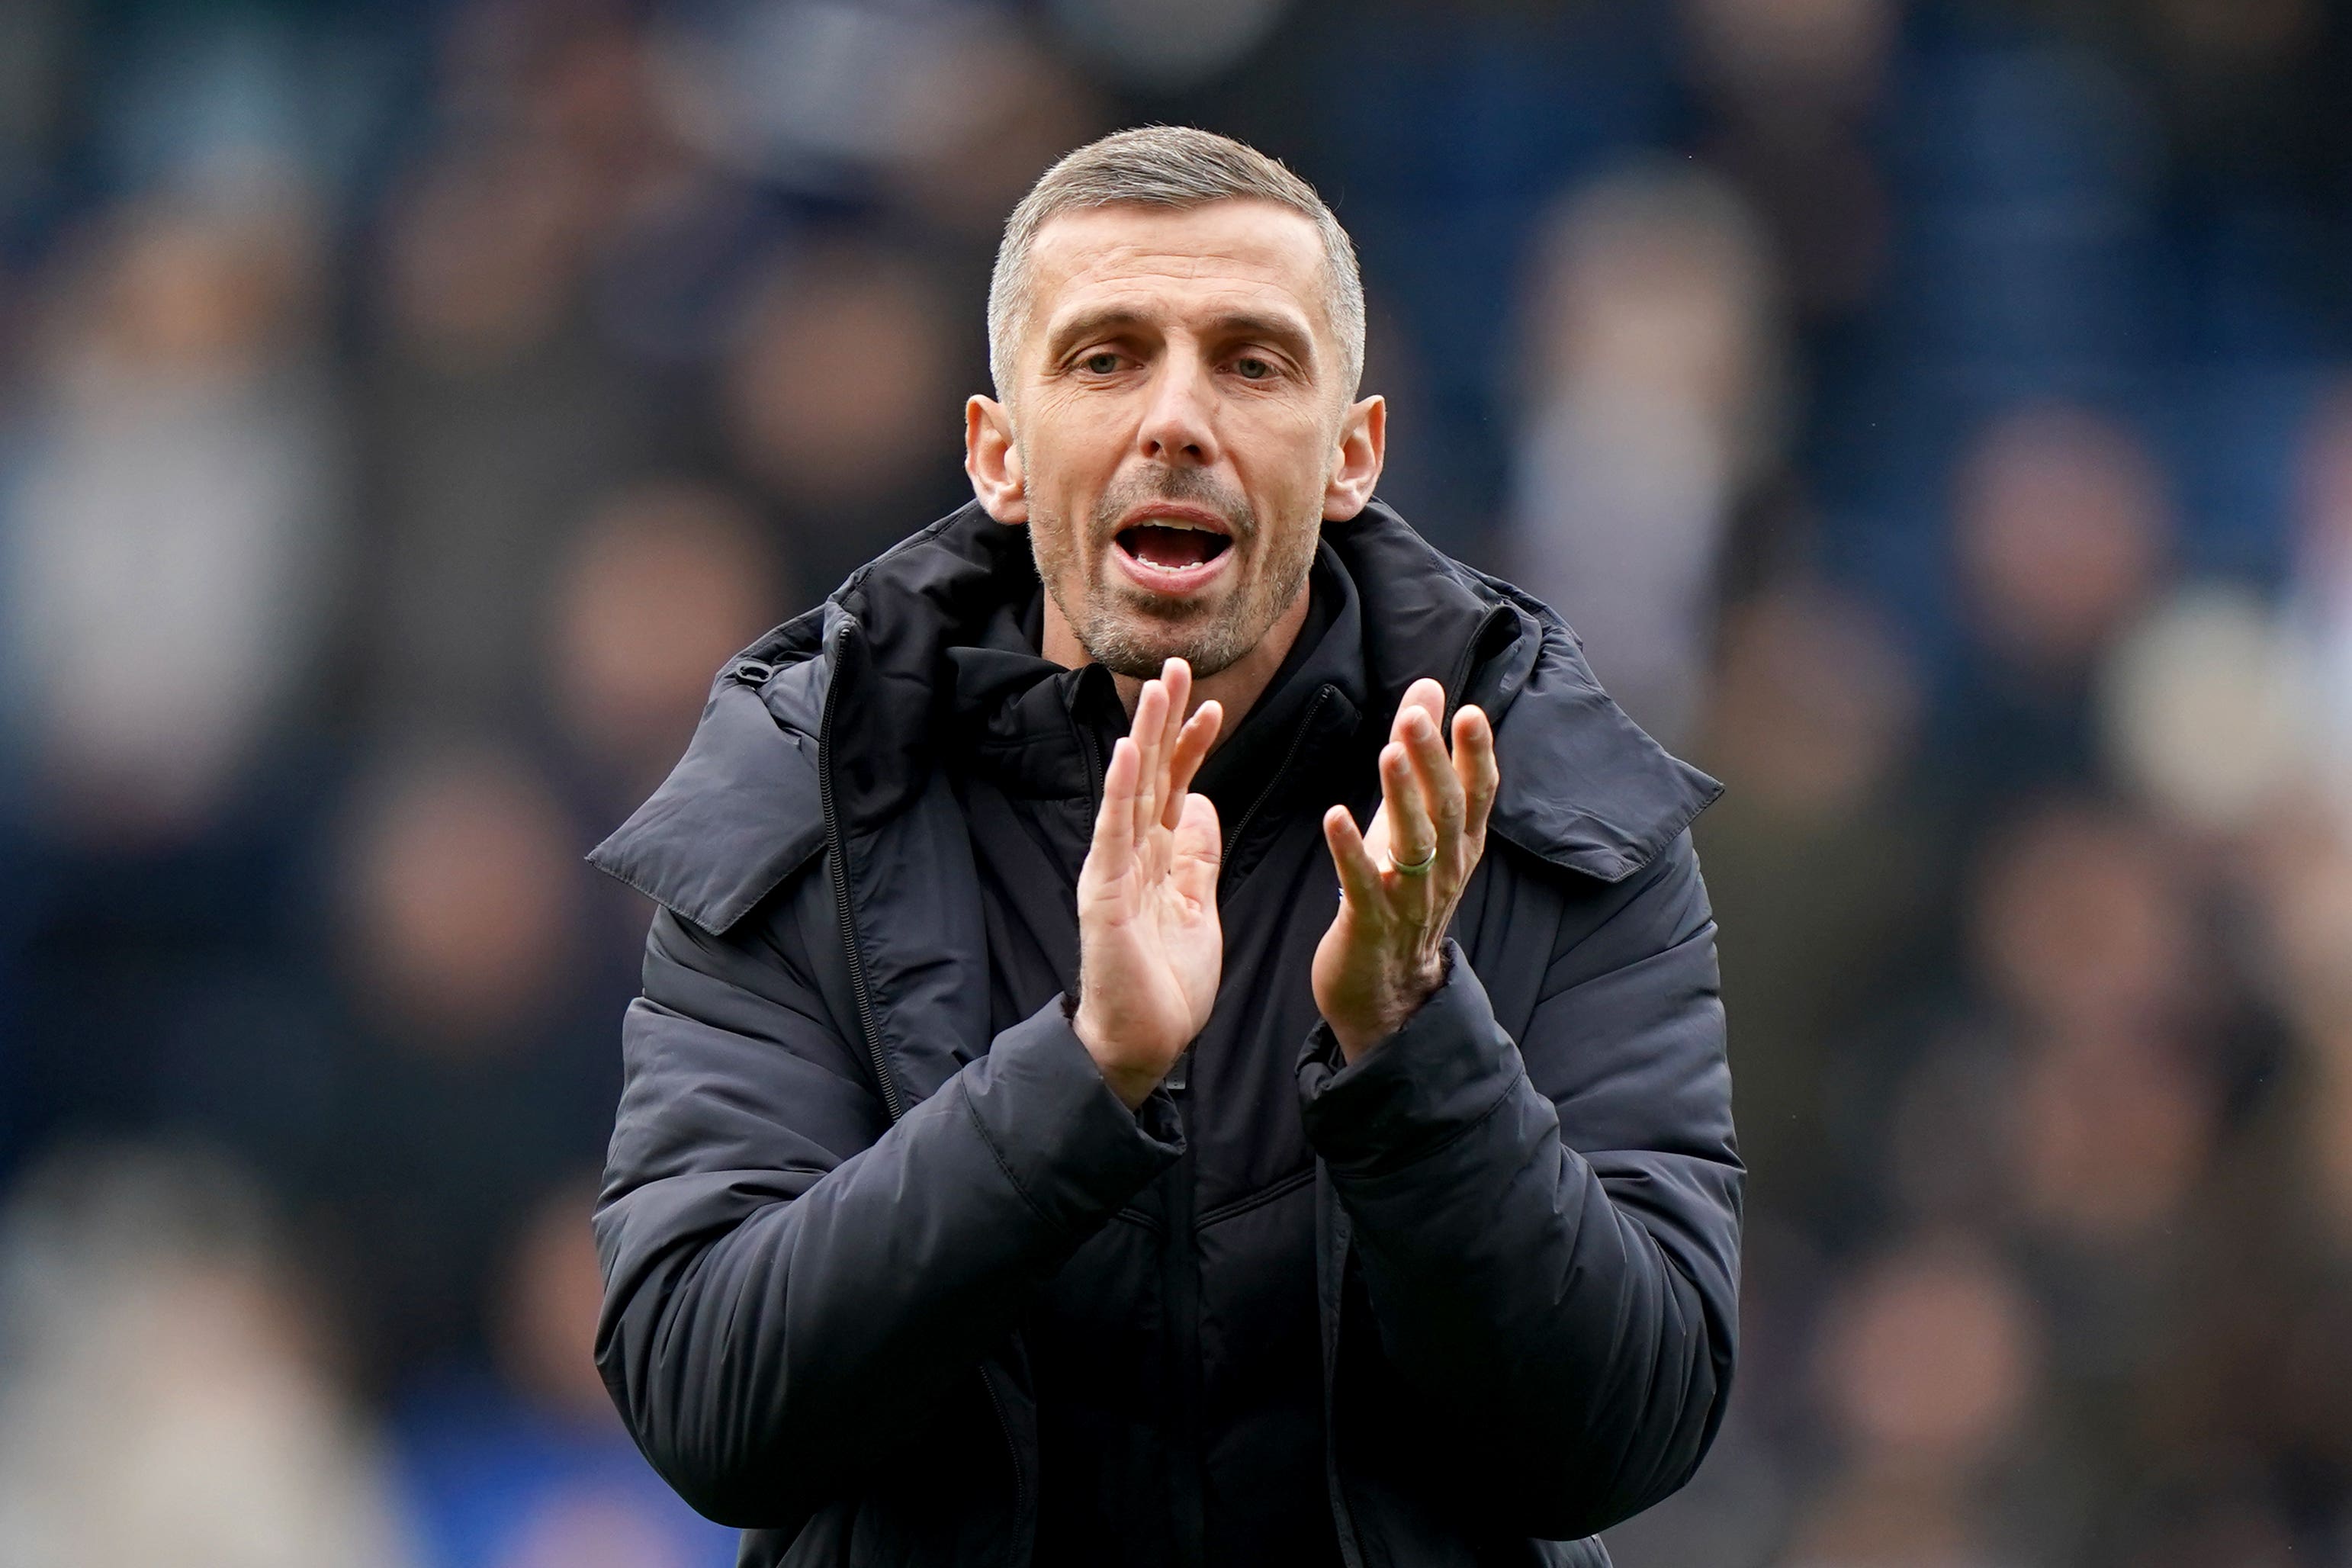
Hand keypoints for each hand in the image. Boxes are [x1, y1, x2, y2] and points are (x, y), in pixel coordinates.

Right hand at [1073, 660, 1224, 1108]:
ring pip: (1129, 791)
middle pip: (1150, 775)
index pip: (1175, 789)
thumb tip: (1205, 804)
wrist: (1141, 1045)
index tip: (1215, 707)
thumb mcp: (1197, 909)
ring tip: (1154, 688)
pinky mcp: (1101, 894)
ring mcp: (1112, 871)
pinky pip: (1112, 833)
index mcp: (1155, 859)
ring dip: (1143, 737)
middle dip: (1164, 721)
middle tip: (1178, 666)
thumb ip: (1198, 858)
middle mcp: (1129, 856)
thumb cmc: (1166, 986)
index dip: (1192, 746)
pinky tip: (1128, 752)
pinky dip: (1120, 791)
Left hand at [1314, 678, 1498, 1059]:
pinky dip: (1351, 850)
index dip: (1476, 754)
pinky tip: (1335, 816)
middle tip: (1414, 717)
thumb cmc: (1401, 892)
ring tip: (1387, 754)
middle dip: (1432, 761)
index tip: (1469, 713)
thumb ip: (1424, 757)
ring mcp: (1410, 898)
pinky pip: (1362, 883)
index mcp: (1461, 844)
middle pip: (1445, 809)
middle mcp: (1444, 868)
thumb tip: (1430, 689)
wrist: (1388, 987)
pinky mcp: (1371, 922)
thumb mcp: (1418, 823)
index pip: (1478, 793)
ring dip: (1400, 797)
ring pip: (1413, 843)